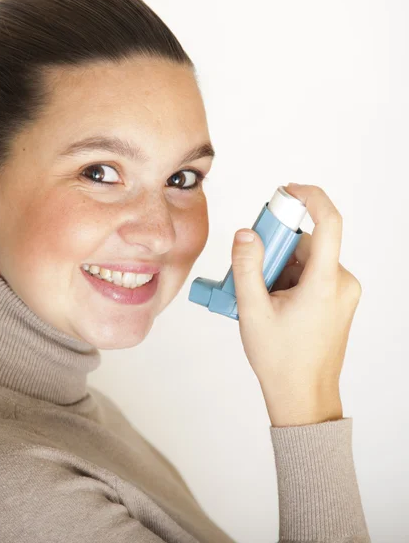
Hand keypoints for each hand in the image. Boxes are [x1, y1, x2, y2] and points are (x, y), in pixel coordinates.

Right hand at [231, 183, 361, 425]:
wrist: (303, 396)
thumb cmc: (281, 359)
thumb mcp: (252, 310)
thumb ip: (246, 266)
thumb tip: (245, 233)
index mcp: (325, 284)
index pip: (328, 223)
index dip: (310, 198)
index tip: (287, 191)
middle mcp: (341, 283)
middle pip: (306, 245)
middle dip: (275, 252)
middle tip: (252, 276)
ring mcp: (342, 293)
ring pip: (306, 261)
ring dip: (280, 269)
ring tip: (262, 300)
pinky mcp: (338, 300)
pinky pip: (311, 274)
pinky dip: (289, 280)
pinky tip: (274, 303)